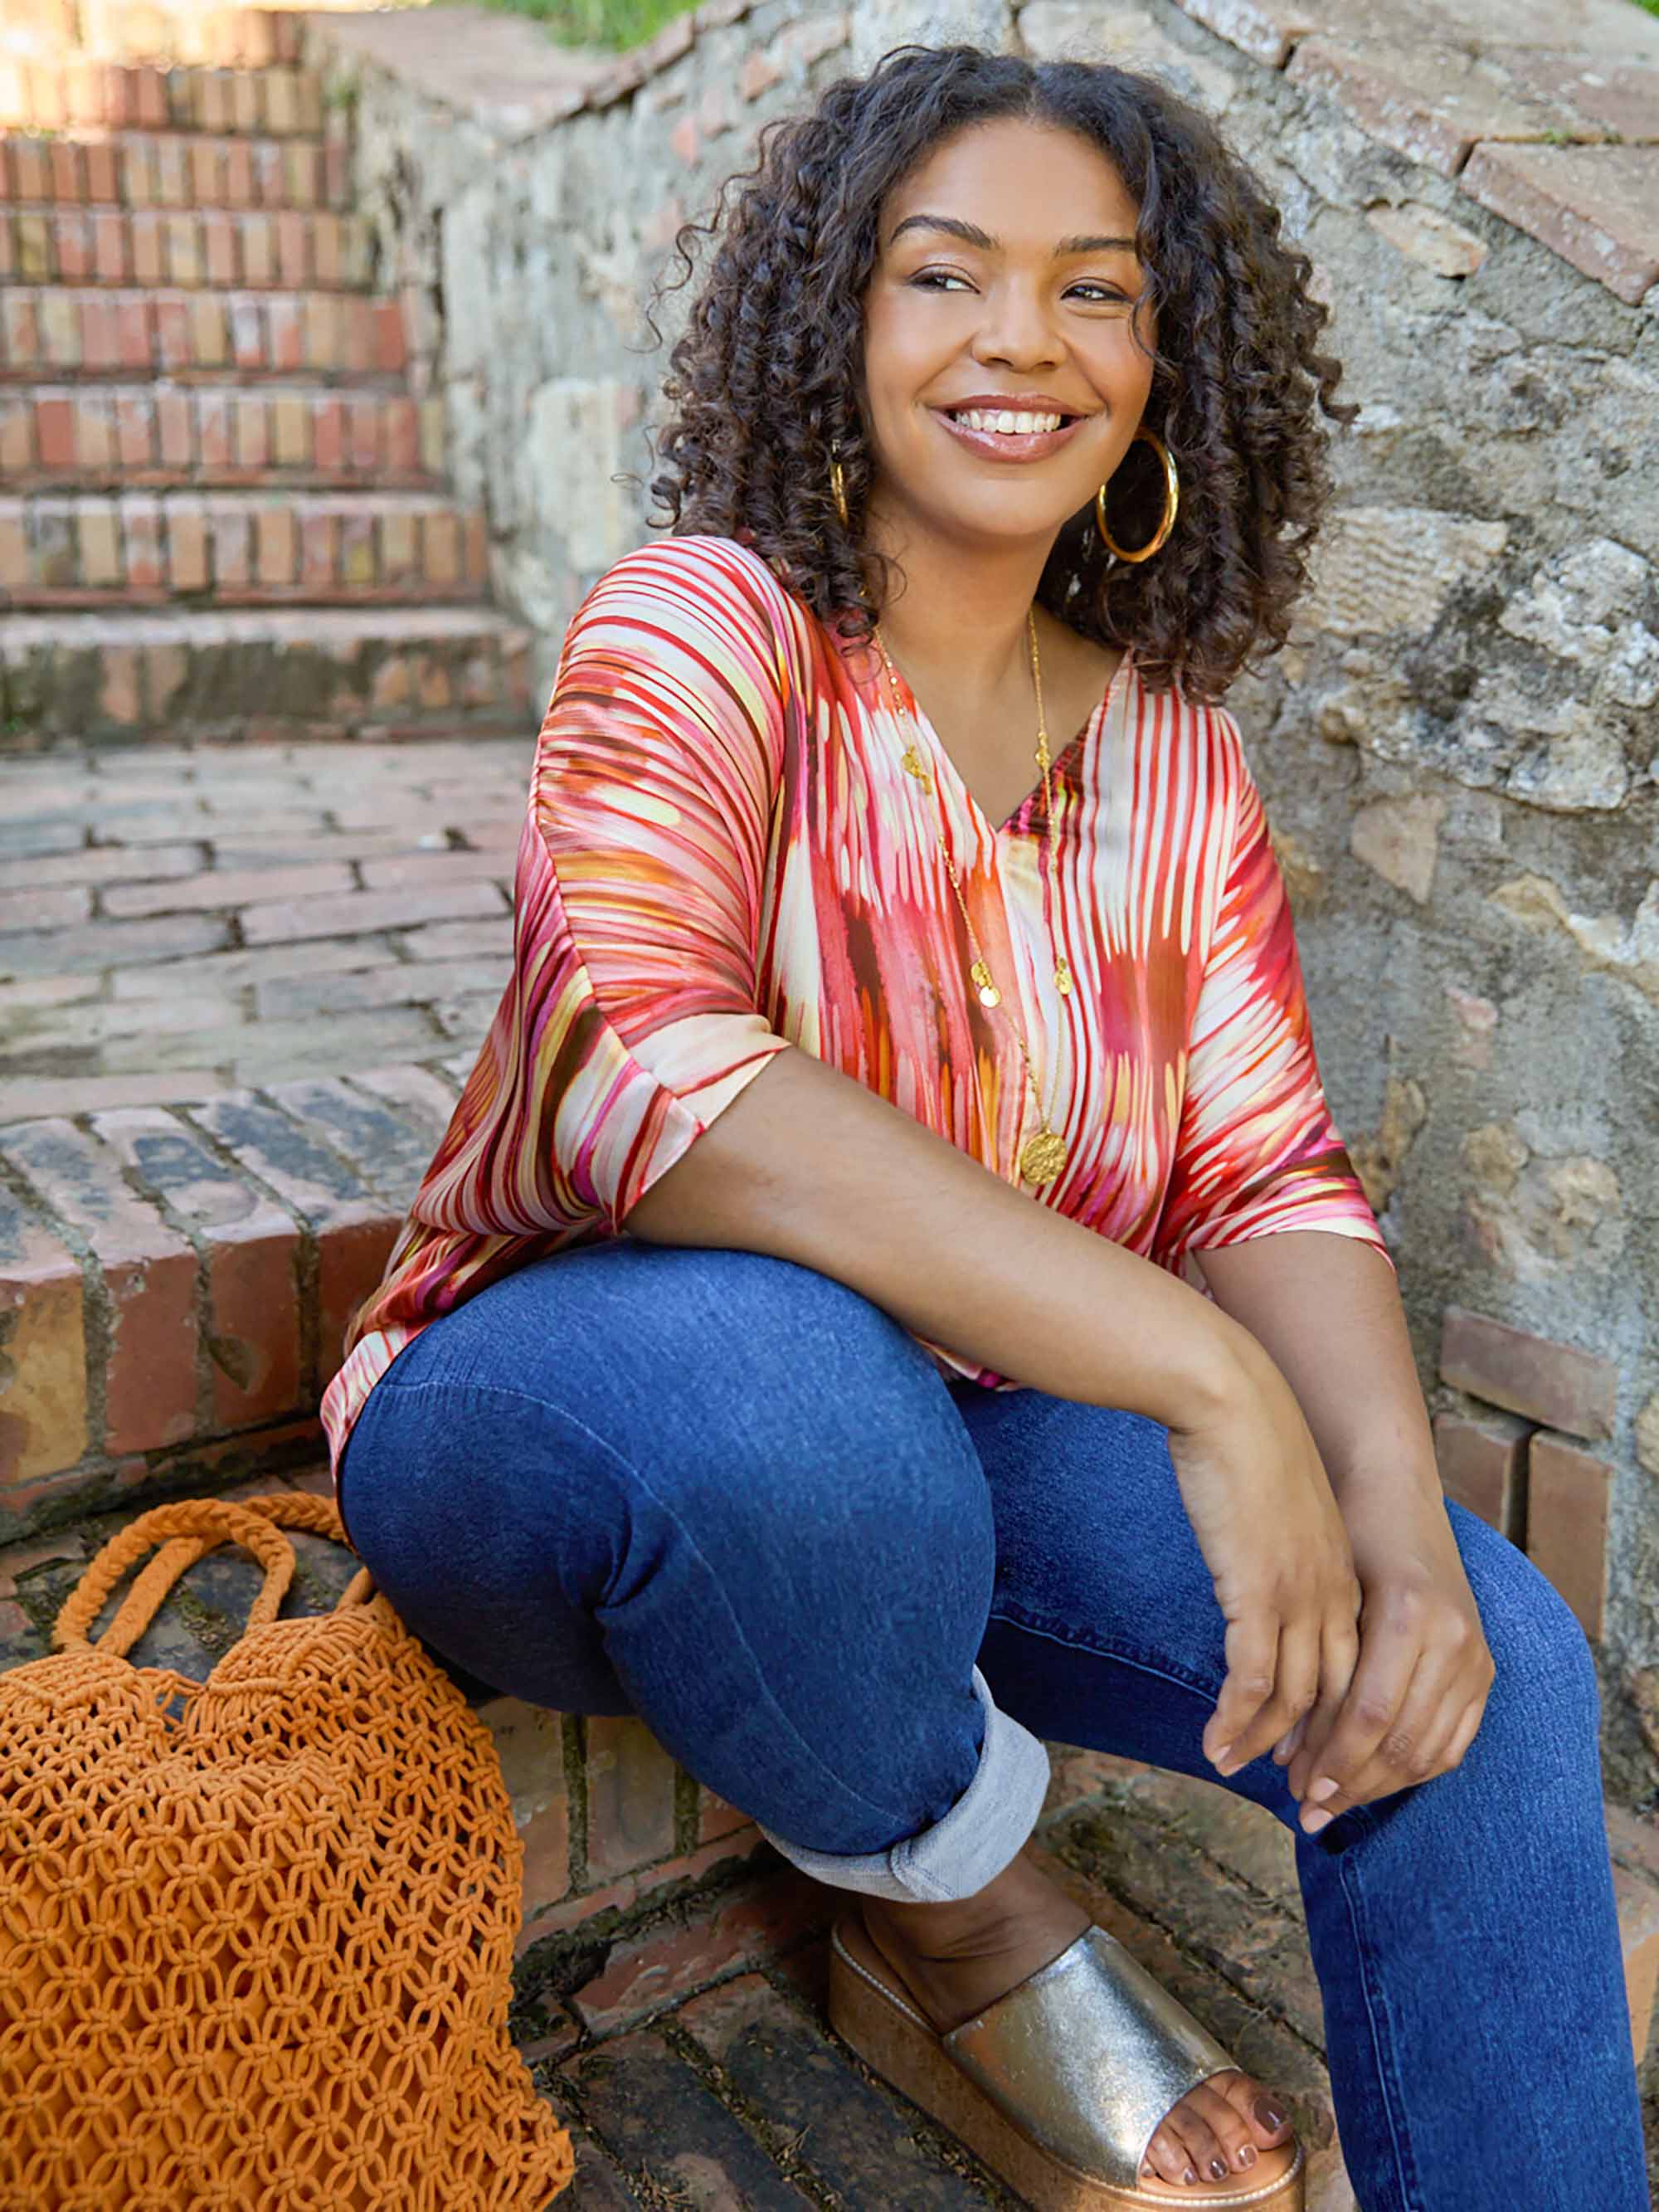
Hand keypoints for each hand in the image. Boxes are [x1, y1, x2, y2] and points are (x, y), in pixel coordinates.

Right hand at [1164, 1327, 1363, 1786]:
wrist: (1230, 1399)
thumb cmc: (1243, 1442)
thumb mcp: (1276, 1508)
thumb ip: (1277, 1548)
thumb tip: (1256, 1574)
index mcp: (1343, 1574)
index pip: (1356, 1670)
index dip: (1338, 1720)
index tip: (1313, 1753)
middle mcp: (1334, 1593)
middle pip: (1341, 1697)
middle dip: (1321, 1752)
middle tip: (1296, 1792)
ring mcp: (1300, 1594)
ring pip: (1297, 1697)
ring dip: (1266, 1743)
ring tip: (1234, 1770)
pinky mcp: (1258, 1591)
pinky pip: (1253, 1677)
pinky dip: (1235, 1718)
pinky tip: (1213, 1742)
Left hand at [1272, 1477, 1494, 1831]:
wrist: (1393, 1495)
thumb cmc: (1340, 1540)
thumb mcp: (1325, 1594)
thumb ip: (1316, 1667)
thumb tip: (1283, 1748)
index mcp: (1406, 1615)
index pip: (1369, 1714)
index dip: (1333, 1760)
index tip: (1296, 1792)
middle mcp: (1451, 1637)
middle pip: (1400, 1740)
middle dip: (1350, 1783)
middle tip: (1306, 1810)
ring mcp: (1475, 1654)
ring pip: (1428, 1749)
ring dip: (1378, 1786)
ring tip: (1333, 1805)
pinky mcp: (1485, 1668)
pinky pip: (1454, 1741)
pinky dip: (1414, 1769)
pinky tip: (1375, 1783)